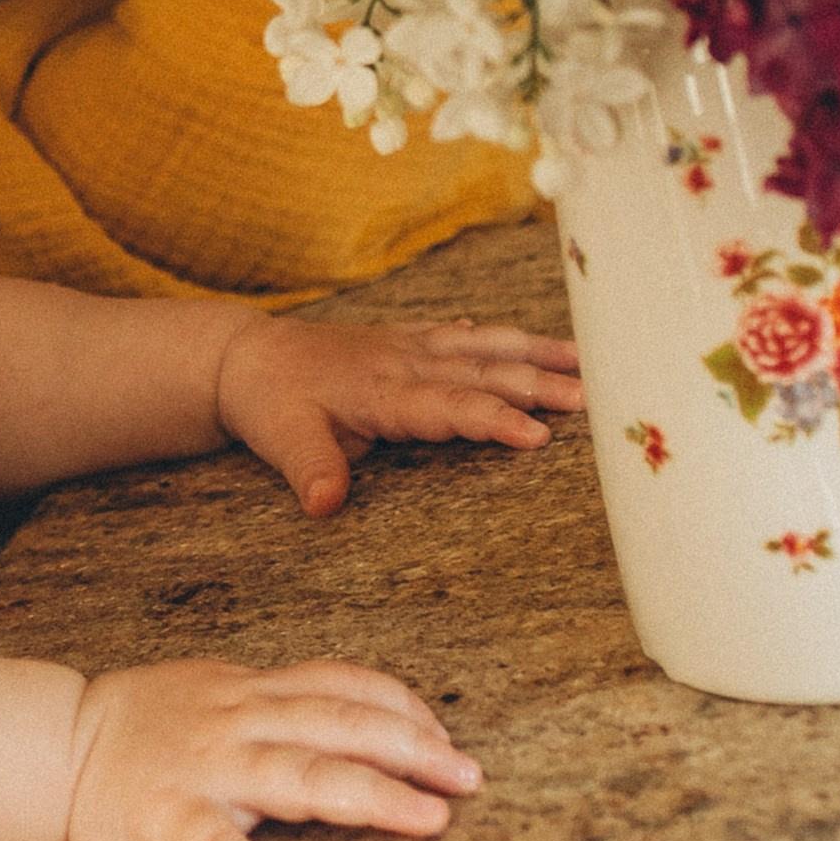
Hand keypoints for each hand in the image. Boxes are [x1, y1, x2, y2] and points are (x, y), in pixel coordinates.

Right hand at [65, 659, 480, 840]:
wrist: (54, 745)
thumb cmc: (146, 724)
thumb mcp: (217, 691)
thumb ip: (283, 703)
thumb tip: (367, 716)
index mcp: (251, 692)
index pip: (341, 685)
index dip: (401, 708)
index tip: (447, 738)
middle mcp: (237, 721)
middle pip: (337, 725)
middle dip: (411, 748)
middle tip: (469, 778)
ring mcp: (204, 768)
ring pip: (296, 775)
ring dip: (368, 795)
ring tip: (425, 820)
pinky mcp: (167, 817)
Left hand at [215, 316, 583, 516]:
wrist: (245, 356)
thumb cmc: (268, 402)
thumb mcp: (281, 440)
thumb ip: (311, 470)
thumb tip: (324, 505)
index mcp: (382, 391)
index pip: (450, 406)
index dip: (495, 419)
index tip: (539, 436)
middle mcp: (404, 362)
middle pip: (482, 373)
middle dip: (539, 384)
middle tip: (595, 399)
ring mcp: (407, 347)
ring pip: (481, 346)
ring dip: (533, 350)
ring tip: (586, 359)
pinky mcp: (403, 341)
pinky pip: (459, 335)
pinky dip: (494, 336)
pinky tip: (521, 338)